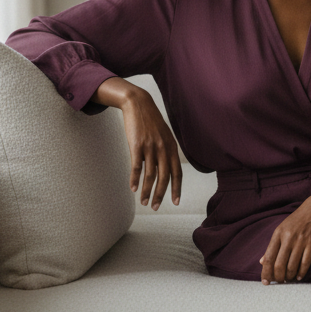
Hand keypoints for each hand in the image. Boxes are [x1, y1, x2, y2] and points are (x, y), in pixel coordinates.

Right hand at [92, 77, 181, 209]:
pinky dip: (135, 179)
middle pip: (164, 178)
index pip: (177, 173)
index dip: (176, 188)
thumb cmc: (150, 121)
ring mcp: (150, 147)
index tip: (176, 202)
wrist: (138, 103)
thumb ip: (166, 150)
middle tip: (156, 207)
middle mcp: (163, 148)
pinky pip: (136, 167)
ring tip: (144, 202)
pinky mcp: (136, 145)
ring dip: (147, 191)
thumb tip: (167, 168)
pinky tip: (133, 188)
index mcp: (172, 147)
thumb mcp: (164, 135)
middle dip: (161, 195)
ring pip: (150, 176)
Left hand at [260, 185, 310, 283]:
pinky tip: (298, 277)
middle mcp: (288, 238)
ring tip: (288, 279)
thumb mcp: (281, 229)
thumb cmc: (297, 220)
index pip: (269, 257)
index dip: (266, 272)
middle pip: (279, 265)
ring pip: (292, 266)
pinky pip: (305, 263)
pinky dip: (301, 273)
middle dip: (277, 277)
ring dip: (289, 277)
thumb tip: (262, 262)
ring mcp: (301, 241)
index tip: (265, 282)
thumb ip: (272, 246)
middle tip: (278, 282)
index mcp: (278, 234)